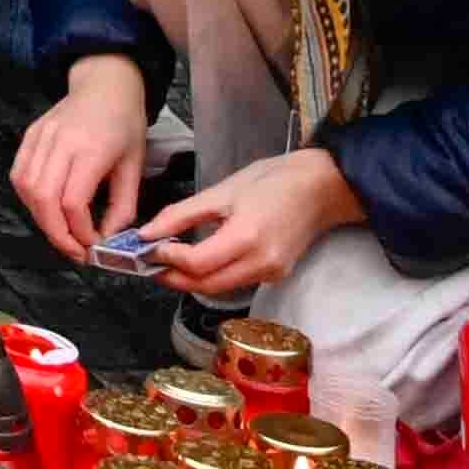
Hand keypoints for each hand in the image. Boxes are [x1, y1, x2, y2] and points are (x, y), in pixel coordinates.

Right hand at [7, 52, 152, 262]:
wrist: (105, 84)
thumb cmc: (124, 123)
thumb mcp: (134, 166)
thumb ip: (123, 206)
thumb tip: (108, 240)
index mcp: (92, 149)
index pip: (72, 202)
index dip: (80, 232)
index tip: (94, 245)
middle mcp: (61, 142)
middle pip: (44, 198)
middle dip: (56, 234)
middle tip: (74, 251)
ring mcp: (40, 137)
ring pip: (26, 188)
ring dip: (41, 219)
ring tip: (62, 232)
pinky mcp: (29, 136)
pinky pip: (19, 174)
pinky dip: (29, 199)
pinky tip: (47, 209)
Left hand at [143, 144, 360, 300]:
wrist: (322, 188)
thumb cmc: (273, 180)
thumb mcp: (222, 190)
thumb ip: (182, 214)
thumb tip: (148, 232)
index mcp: (246, 237)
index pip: (197, 263)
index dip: (167, 258)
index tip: (145, 246)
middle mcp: (261, 263)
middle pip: (206, 285)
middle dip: (173, 278)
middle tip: (149, 263)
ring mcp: (271, 274)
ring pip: (220, 288)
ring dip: (191, 280)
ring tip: (168, 262)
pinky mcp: (275, 276)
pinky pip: (236, 282)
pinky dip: (212, 276)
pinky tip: (197, 261)